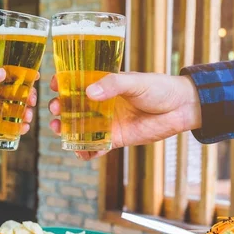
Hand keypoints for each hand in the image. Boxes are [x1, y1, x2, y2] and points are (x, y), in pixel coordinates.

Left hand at [0, 68, 37, 147]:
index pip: (5, 75)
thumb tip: (2, 73)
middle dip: (26, 97)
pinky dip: (15, 128)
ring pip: (11, 111)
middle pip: (12, 94)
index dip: (21, 76)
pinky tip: (21, 130)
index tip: (34, 77)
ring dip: (23, 113)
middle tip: (32, 101)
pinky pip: (4, 127)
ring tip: (27, 117)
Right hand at [48, 72, 201, 158]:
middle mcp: (102, 103)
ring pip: (80, 128)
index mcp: (104, 85)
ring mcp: (107, 122)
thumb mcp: (135, 82)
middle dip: (60, 110)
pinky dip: (86, 151)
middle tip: (55, 111)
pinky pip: (96, 146)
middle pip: (73, 107)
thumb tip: (89, 92)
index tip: (53, 85)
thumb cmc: (159, 88)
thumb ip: (112, 85)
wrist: (181, 108)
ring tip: (59, 131)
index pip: (77, 83)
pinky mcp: (116, 139)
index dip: (62, 84)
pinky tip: (80, 152)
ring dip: (67, 131)